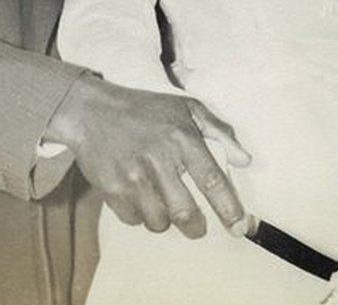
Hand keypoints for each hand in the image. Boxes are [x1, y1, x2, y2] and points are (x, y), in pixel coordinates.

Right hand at [44, 74, 250, 238]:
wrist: (93, 112)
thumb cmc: (147, 110)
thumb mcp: (187, 108)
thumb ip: (219, 131)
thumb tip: (244, 160)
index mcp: (182, 138)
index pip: (212, 181)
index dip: (229, 208)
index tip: (240, 228)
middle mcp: (159, 160)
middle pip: (186, 213)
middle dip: (196, 227)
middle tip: (198, 227)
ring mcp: (133, 178)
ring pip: (159, 222)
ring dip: (166, 219)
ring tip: (163, 201)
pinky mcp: (112, 191)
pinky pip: (135, 220)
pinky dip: (142, 215)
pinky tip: (140, 195)